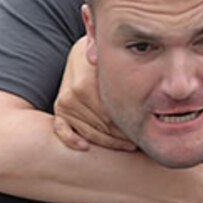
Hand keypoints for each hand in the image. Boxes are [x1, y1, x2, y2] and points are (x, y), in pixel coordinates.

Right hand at [52, 35, 134, 151]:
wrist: (82, 55)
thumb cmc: (103, 61)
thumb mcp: (112, 63)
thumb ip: (120, 73)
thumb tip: (131, 79)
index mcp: (86, 86)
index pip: (112, 116)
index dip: (129, 127)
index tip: (143, 132)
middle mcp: (73, 97)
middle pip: (104, 126)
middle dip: (122, 136)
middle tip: (138, 142)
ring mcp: (65, 105)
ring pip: (90, 132)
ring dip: (109, 142)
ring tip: (128, 145)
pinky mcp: (59, 110)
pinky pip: (63, 130)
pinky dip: (72, 139)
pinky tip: (84, 147)